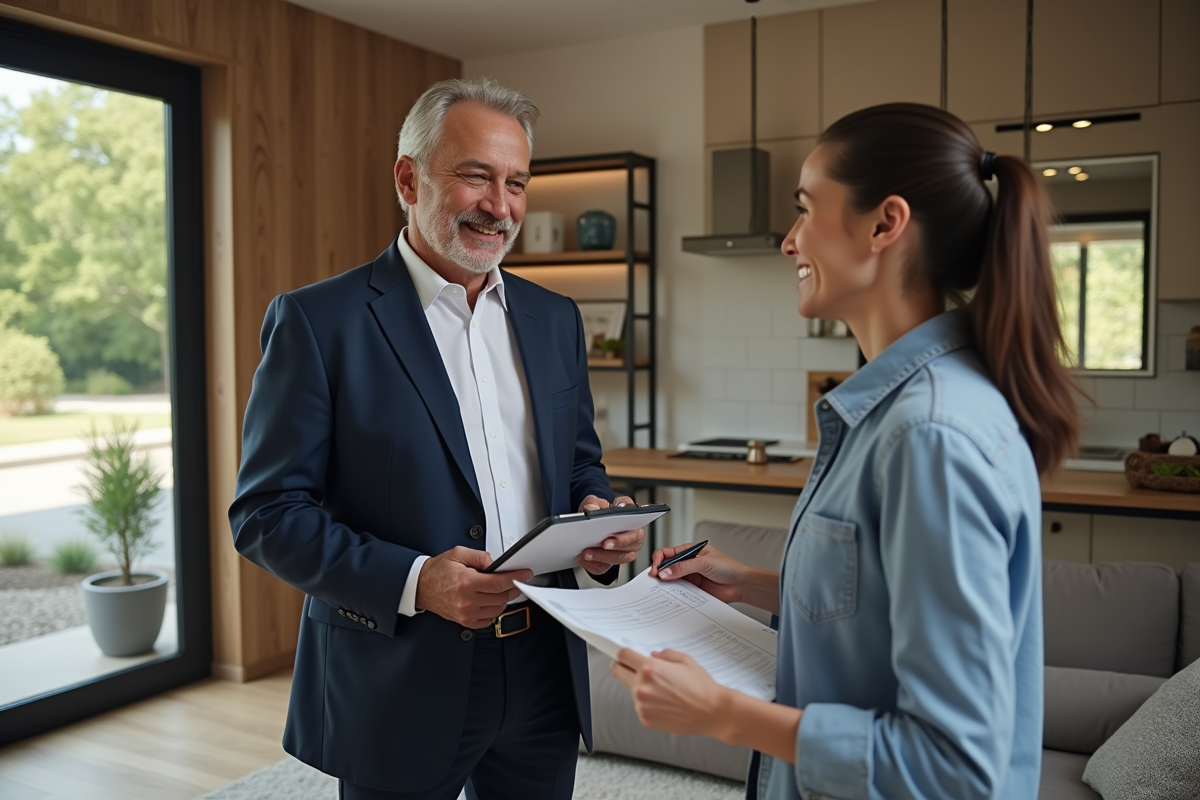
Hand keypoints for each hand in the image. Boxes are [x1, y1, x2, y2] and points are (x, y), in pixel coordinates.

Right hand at [414, 546, 532, 627]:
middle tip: (514, 580)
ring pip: (497, 610)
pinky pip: (488, 620)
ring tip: (498, 589)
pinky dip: (493, 611)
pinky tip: (489, 601)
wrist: (420, 586)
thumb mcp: (458, 554)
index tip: (525, 574)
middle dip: (511, 588)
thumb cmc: (437, 571)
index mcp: (467, 582)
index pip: (499, 583)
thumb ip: (481, 557)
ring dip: (502, 599)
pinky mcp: (464, 621)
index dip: (516, 578)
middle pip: (501, 597)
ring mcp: (466, 613)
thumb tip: (497, 564)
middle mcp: (467, 601)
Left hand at [576, 494, 644, 575]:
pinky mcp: (613, 560)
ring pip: (621, 557)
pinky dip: (595, 564)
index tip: (613, 531)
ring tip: (587, 553)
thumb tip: (592, 509)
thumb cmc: (598, 512)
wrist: (591, 524)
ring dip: (603, 557)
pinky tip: (585, 560)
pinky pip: (607, 566)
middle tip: (603, 545)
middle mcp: (633, 533)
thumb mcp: (593, 502)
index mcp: (631, 515)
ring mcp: (626, 549)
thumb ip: (592, 503)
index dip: (627, 527)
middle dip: (617, 545)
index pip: (636, 519)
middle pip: (632, 543)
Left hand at [610, 648, 727, 736]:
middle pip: (618, 672)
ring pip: (631, 691)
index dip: (622, 654)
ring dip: (641, 688)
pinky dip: (649, 705)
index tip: (624, 656)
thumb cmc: (701, 686)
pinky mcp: (645, 719)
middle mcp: (642, 686)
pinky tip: (666, 704)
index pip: (622, 656)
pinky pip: (640, 707)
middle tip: (633, 669)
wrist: (712, 712)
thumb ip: (665, 655)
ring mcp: (642, 705)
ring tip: (664, 692)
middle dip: (623, 668)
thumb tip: (652, 656)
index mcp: (650, 668)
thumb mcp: (685, 660)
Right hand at [649, 542, 744, 604]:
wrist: (741, 585)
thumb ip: (684, 567)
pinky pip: (679, 590)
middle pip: (667, 566)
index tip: (655, 567)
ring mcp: (690, 576)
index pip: (669, 552)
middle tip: (654, 577)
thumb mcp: (704, 563)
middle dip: (659, 571)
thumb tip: (665, 571)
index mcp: (691, 551)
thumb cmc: (728, 568)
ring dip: (665, 582)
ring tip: (660, 587)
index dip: (659, 558)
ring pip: (671, 578)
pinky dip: (672, 592)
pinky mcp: (693, 589)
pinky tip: (670, 594)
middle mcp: (688, 563)